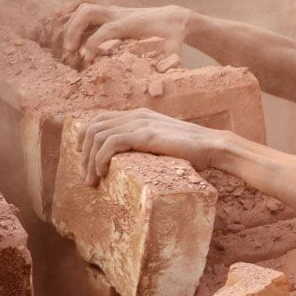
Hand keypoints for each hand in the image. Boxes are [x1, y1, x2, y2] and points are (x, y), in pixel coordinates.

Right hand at [48, 3, 191, 67]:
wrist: (173, 17)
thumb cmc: (172, 35)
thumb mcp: (174, 49)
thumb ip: (169, 62)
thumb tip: (168, 80)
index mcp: (132, 24)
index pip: (108, 29)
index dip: (95, 43)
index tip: (87, 59)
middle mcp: (119, 14)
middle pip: (89, 11)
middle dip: (75, 29)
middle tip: (69, 51)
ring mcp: (113, 12)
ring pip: (84, 9)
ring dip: (71, 25)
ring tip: (67, 49)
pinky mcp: (109, 13)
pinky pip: (86, 11)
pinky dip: (73, 21)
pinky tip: (67, 36)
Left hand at [76, 108, 224, 185]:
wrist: (211, 146)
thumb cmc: (191, 150)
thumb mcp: (162, 142)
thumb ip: (146, 143)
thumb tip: (130, 160)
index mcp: (139, 114)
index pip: (101, 118)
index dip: (85, 137)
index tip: (84, 158)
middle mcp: (136, 115)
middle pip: (94, 127)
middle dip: (84, 153)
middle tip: (86, 176)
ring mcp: (140, 123)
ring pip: (98, 135)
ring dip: (90, 160)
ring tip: (93, 180)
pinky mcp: (145, 135)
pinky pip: (110, 143)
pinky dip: (101, 159)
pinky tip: (103, 173)